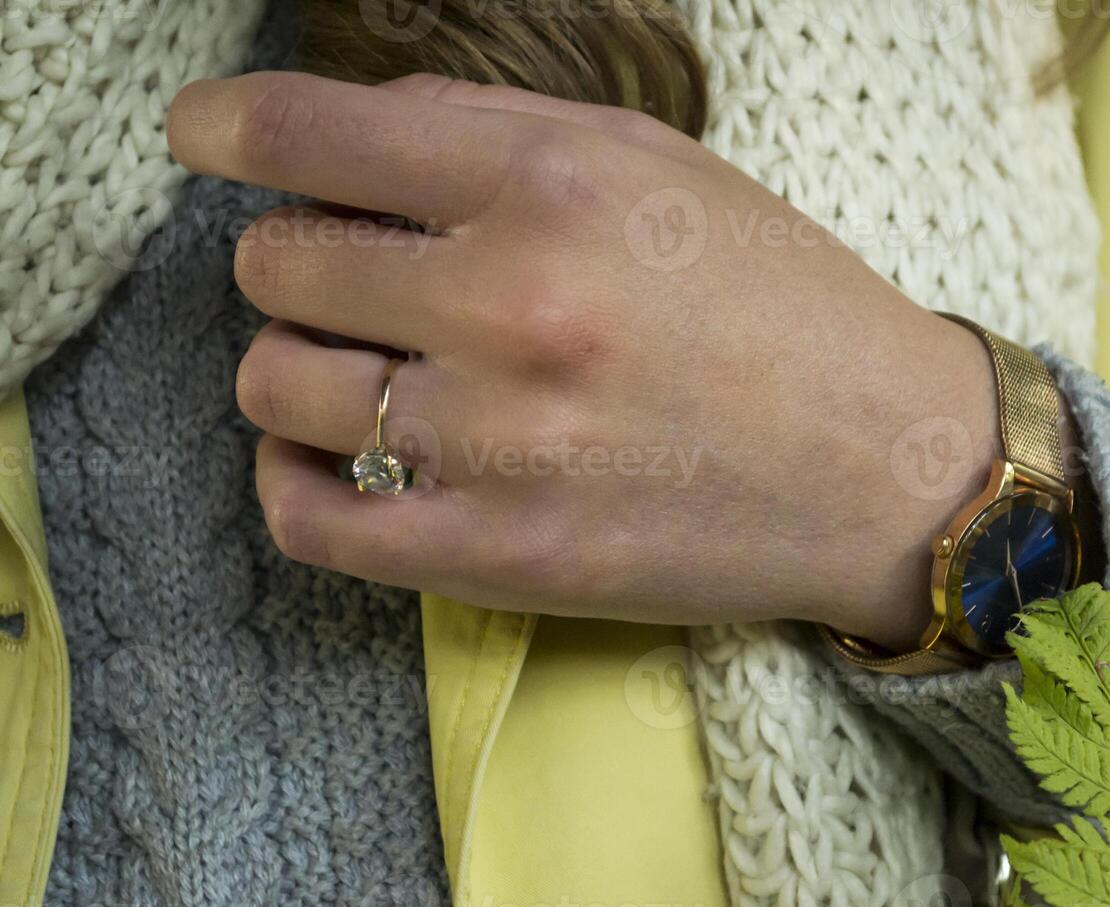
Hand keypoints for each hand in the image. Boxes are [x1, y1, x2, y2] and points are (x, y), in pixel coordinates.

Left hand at [166, 71, 999, 647]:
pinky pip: (307, 515)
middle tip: (367, 281)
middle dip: (304, 260)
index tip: (205, 135)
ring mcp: (501, 444)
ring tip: (372, 372)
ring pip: (275, 385)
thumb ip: (497, 128)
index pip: (309, 133)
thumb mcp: (661, 166)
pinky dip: (294, 477)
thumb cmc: (780, 305)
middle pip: (277, 264)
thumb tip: (344, 132)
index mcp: (554, 186)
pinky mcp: (501, 557)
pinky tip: (335, 456)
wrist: (885, 467)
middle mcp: (516, 305)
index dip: (228, 126)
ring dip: (301, 367)